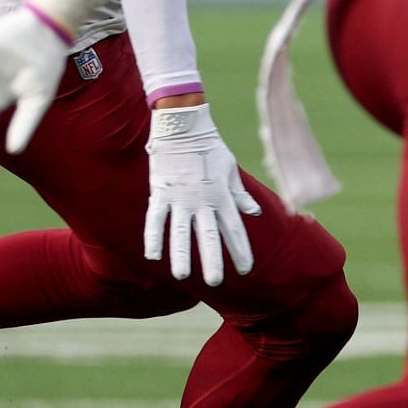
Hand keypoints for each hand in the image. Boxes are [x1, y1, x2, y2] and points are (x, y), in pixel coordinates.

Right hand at [144, 103, 260, 284]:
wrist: (183, 125)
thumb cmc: (210, 147)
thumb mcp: (231, 170)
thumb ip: (240, 195)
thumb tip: (254, 213)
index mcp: (222, 196)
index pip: (234, 229)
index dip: (241, 250)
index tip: (246, 269)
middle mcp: (203, 200)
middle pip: (209, 235)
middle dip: (213, 260)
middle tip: (215, 282)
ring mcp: (180, 198)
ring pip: (181, 232)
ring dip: (181, 254)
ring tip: (182, 276)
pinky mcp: (161, 192)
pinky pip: (156, 219)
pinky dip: (154, 237)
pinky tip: (153, 256)